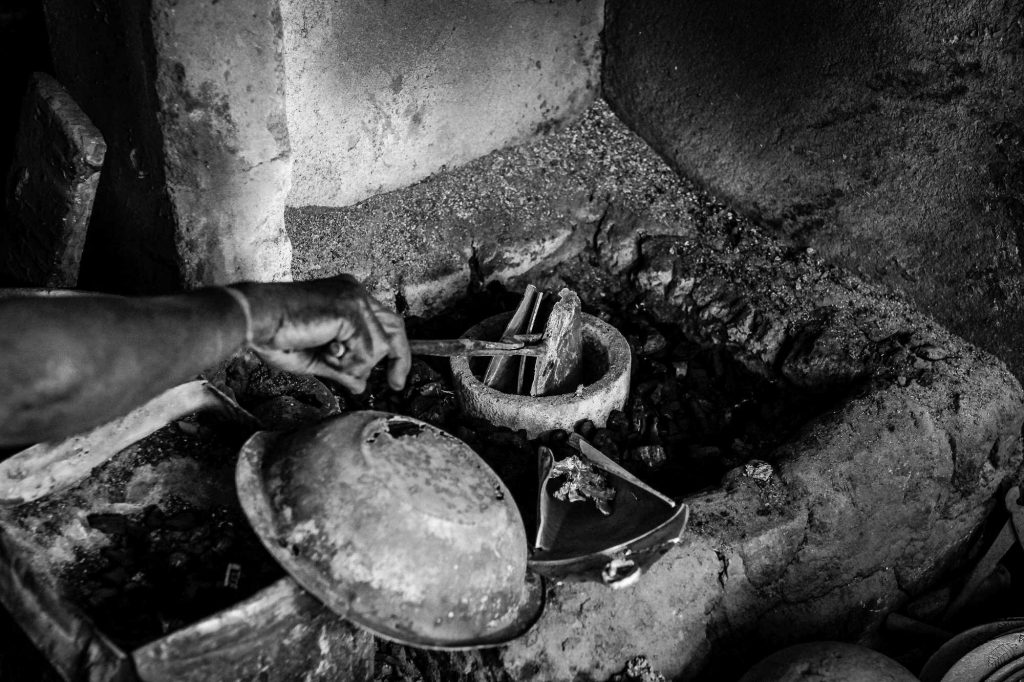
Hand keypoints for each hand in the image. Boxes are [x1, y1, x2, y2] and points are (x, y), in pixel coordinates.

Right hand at [230, 275, 410, 393]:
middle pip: (395, 328)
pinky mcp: (351, 309)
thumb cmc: (276, 334)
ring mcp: (355, 298)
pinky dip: (349, 362)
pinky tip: (327, 353)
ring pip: (379, 346)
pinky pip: (367, 349)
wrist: (255, 320)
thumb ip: (342, 367)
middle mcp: (355, 292)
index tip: (396, 380)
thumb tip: (361, 384)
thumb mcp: (317, 358)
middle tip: (396, 384)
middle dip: (399, 359)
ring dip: (354, 364)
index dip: (397, 352)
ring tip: (327, 357)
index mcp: (346, 297)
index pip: (386, 323)